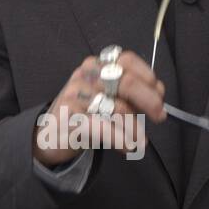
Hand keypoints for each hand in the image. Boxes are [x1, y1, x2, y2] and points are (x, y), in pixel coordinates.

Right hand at [32, 50, 165, 166]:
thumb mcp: (105, 97)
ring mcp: (77, 95)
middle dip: (150, 101)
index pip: (127, 60)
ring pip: (119, 109)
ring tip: (139, 140)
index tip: (159, 93)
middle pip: (127, 83)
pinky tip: (127, 147)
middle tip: (159, 117)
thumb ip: (129, 92)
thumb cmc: (83, 115)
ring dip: (135, 129)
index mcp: (96, 65)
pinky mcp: (71, 117)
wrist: (49, 135)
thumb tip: (158, 92)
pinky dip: (121, 140)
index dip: (147, 76)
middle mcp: (86, 76)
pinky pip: (105, 128)